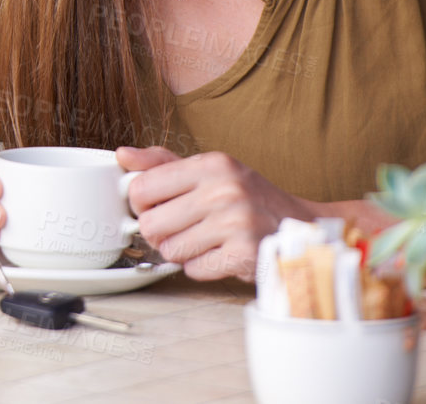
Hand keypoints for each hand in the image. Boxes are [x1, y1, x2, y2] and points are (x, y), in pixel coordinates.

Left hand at [118, 145, 313, 280]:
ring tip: (204, 241)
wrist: (303, 227)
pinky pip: (194, 270)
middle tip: (179, 229)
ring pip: (170, 250)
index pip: (141, 187)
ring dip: (182, 252)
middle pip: (150, 224)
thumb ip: (163, 163)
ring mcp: (236, 223)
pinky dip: (202, 268)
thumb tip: (122, 155)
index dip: (140, 204)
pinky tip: (219, 254)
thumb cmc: (249, 198)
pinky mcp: (244, 254)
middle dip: (159, 233)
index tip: (154, 207)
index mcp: (211, 164)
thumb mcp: (211, 171)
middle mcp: (224, 190)